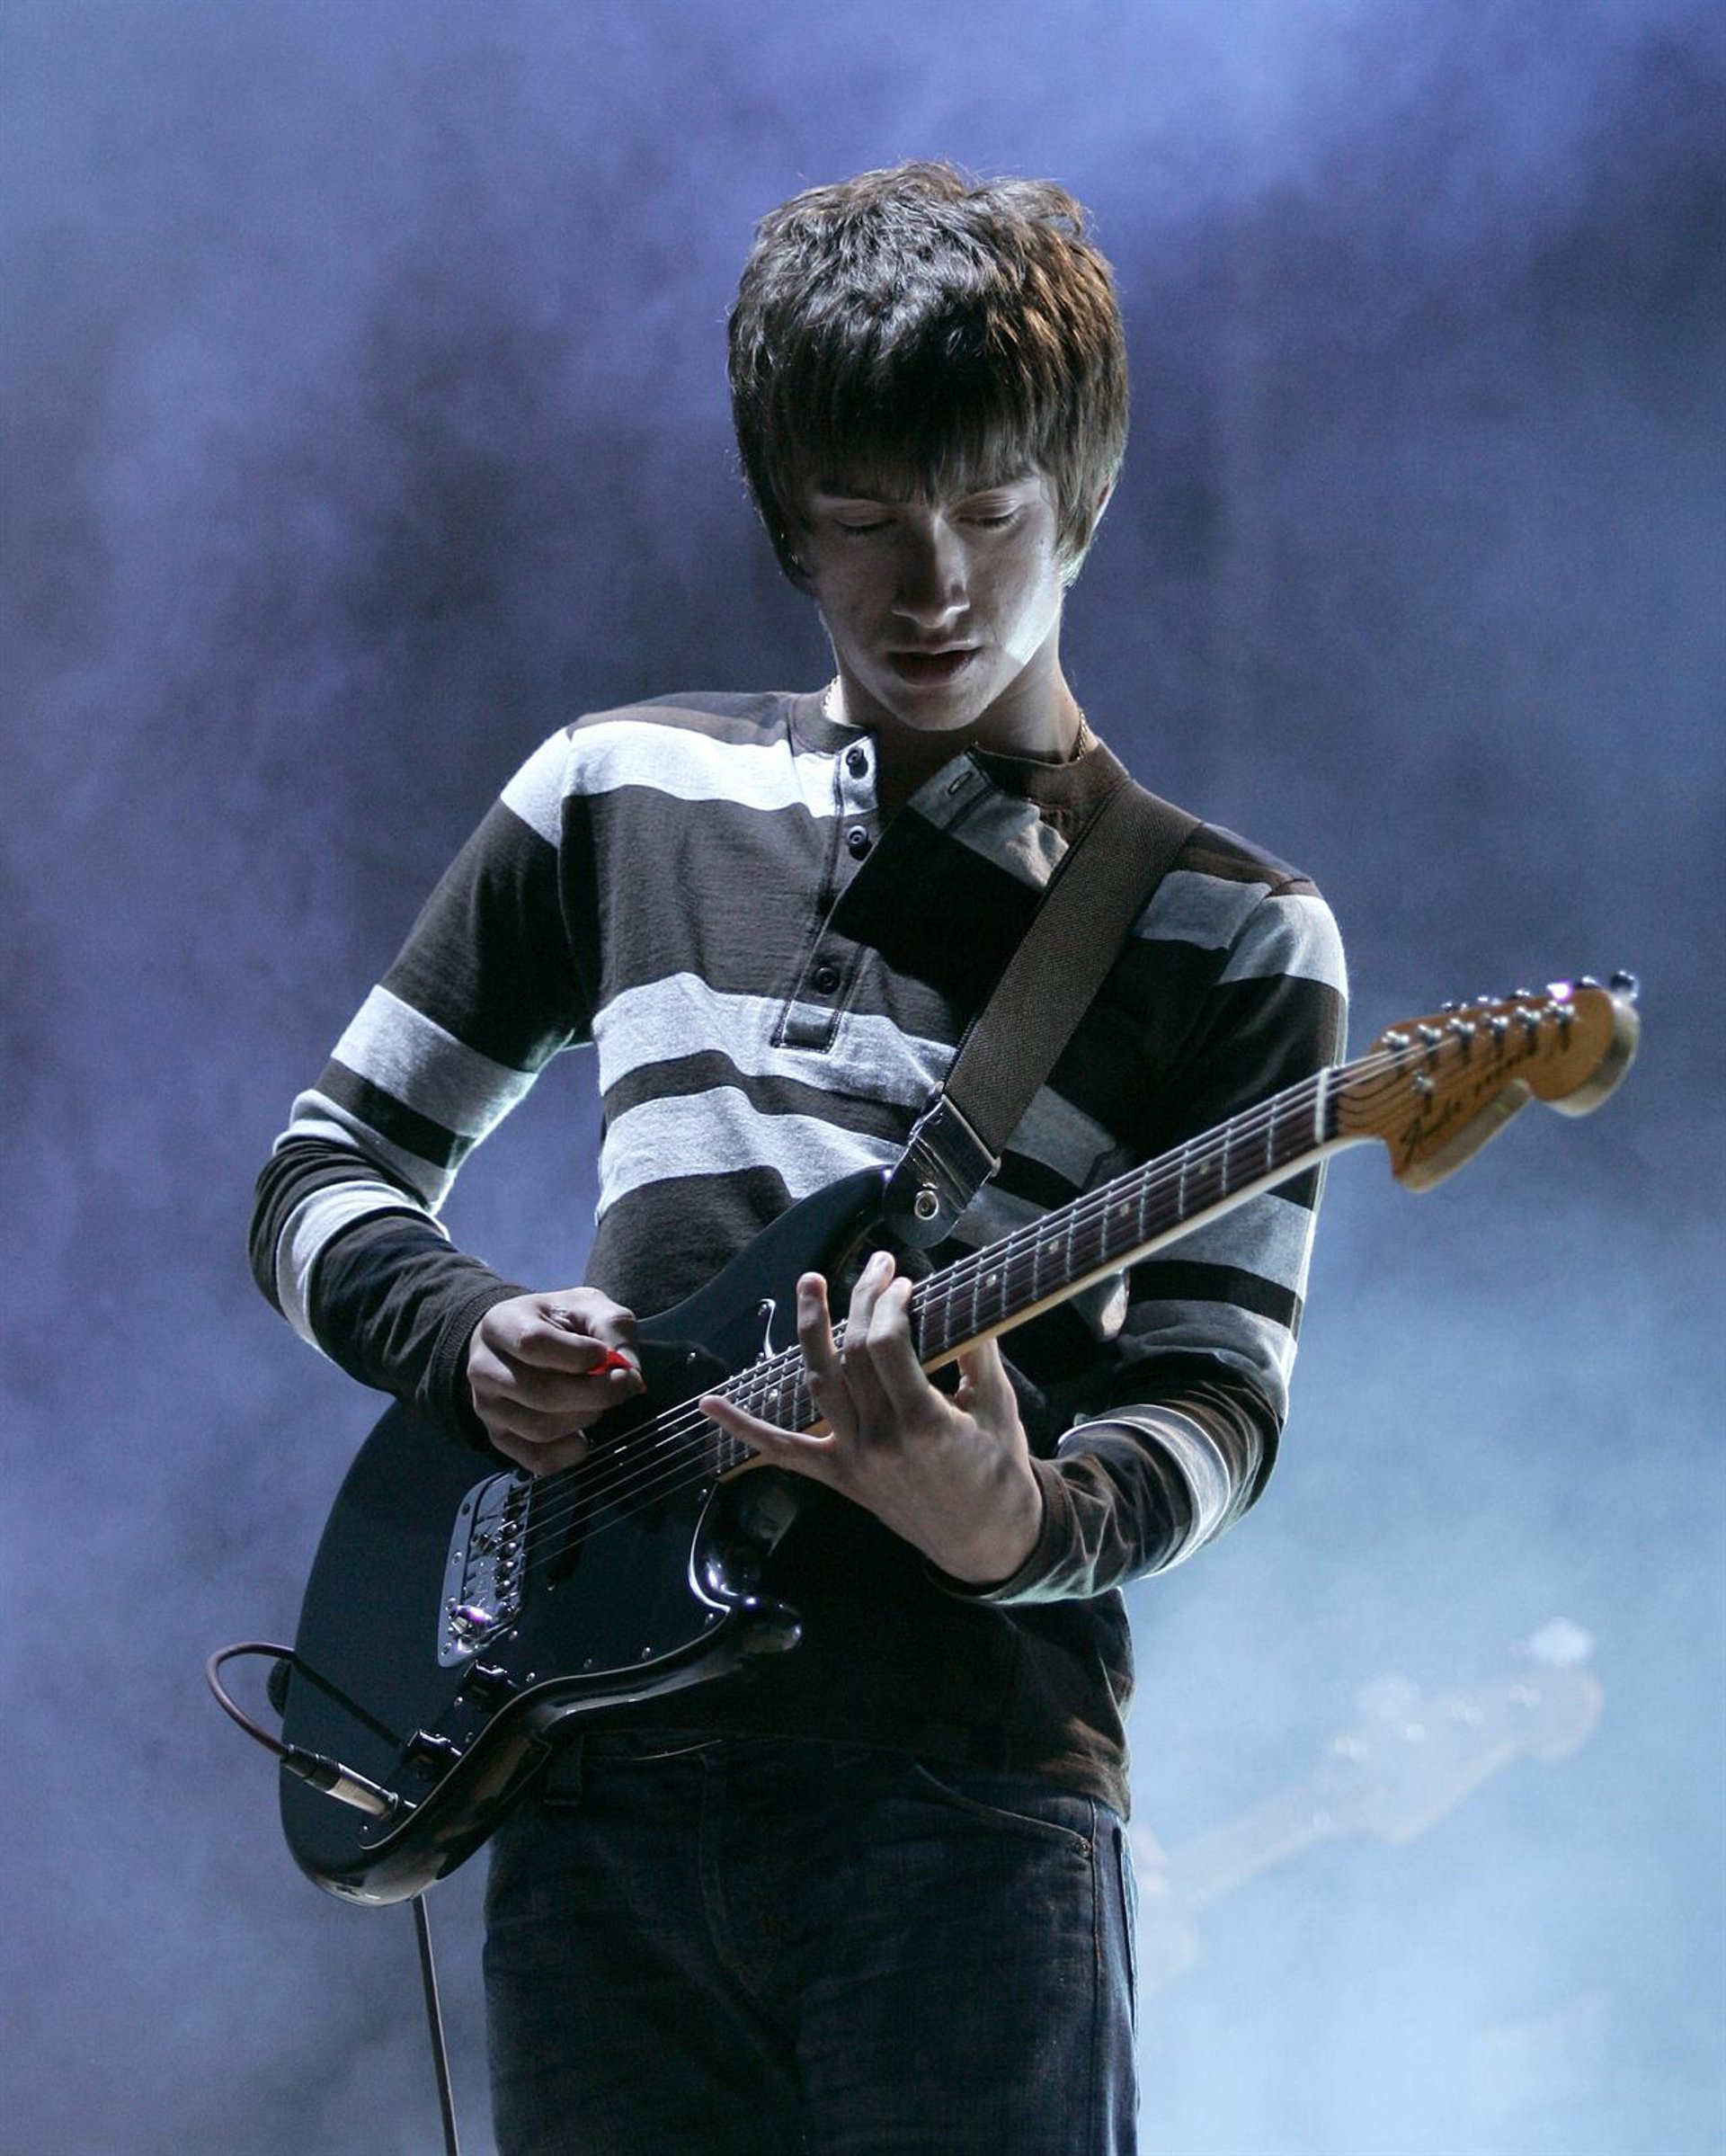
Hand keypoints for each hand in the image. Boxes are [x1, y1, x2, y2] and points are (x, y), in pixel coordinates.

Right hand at [467, 1288, 641, 1474]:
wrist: (520, 1340)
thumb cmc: (558, 1322)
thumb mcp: (588, 1306)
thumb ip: (613, 1328)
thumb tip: (629, 1372)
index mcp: (501, 1324)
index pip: (533, 1343)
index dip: (578, 1355)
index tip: (606, 1355)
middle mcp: (483, 1368)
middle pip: (541, 1393)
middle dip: (596, 1393)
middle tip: (622, 1383)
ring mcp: (487, 1407)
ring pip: (541, 1429)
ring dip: (585, 1418)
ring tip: (595, 1401)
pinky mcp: (499, 1438)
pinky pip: (538, 1460)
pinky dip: (571, 1452)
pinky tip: (583, 1433)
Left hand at [700, 1251, 1043, 1585]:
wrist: (986, 1540)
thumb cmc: (998, 1470)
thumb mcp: (999, 1408)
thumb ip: (978, 1352)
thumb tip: (964, 1296)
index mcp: (925, 1423)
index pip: (889, 1346)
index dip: (891, 1303)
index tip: (904, 1281)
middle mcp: (882, 1440)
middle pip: (855, 1354)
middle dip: (864, 1299)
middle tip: (878, 1264)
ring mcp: (854, 1460)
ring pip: (818, 1385)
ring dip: (811, 1330)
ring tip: (811, 1282)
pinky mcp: (839, 1477)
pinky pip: (784, 1453)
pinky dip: (744, 1429)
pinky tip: (709, 1405)